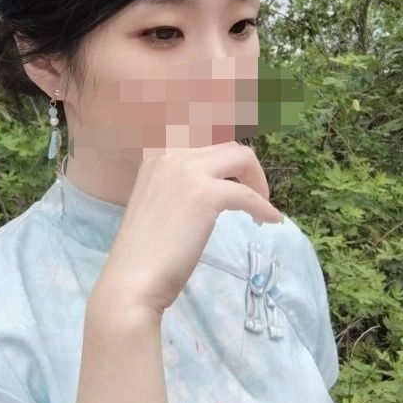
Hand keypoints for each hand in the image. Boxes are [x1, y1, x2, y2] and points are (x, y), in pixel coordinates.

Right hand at [92, 141, 282, 317]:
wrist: (133, 280)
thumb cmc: (143, 250)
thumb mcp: (157, 200)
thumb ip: (177, 181)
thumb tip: (210, 177)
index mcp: (156, 153)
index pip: (195, 122)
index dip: (222, 122)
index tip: (240, 126)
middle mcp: (170, 153)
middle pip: (225, 141)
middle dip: (246, 163)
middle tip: (253, 189)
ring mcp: (187, 171)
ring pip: (241, 156)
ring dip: (257, 178)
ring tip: (261, 202)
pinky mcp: (205, 196)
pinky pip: (248, 195)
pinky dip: (263, 207)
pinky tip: (270, 220)